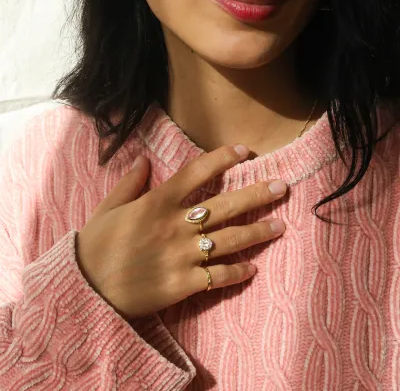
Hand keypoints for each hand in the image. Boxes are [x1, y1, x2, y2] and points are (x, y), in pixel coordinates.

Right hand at [76, 144, 286, 318]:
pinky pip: (219, 276)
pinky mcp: (184, 284)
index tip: (244, 151)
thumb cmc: (96, 246)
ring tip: (280, 225)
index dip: (223, 158)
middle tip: (283, 187)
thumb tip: (144, 159)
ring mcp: (183, 256)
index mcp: (157, 203)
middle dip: (257, 194)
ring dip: (258, 232)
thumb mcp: (108, 208)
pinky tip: (253, 269)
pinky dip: (237, 273)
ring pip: (230, 240)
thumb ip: (129, 183)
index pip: (197, 172)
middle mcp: (176, 226)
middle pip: (226, 205)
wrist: (87, 289)